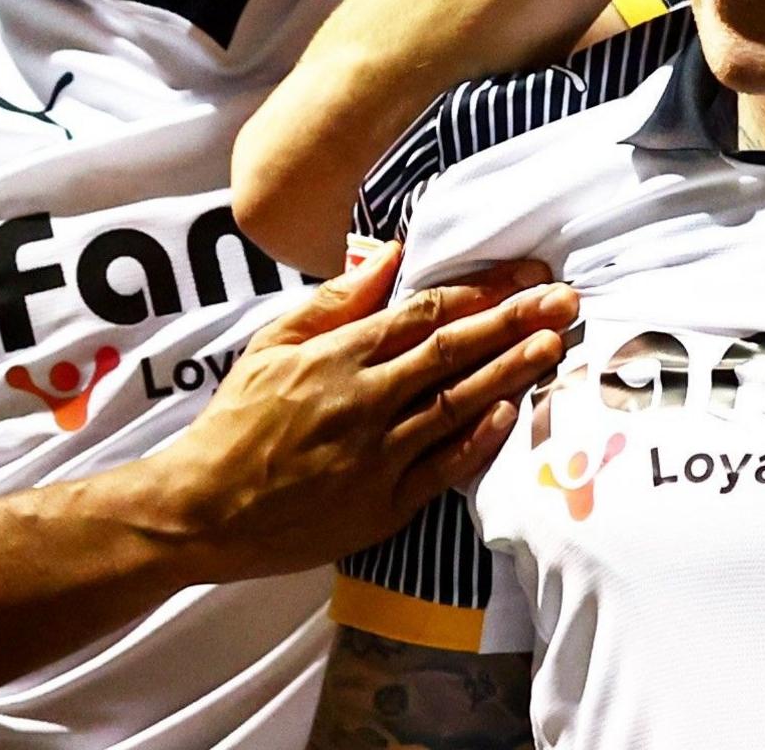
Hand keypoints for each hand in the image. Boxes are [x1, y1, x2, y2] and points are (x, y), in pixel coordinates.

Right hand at [151, 243, 572, 583]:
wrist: (200, 510)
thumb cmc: (237, 421)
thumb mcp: (272, 344)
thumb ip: (335, 301)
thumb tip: (387, 253)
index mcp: (337, 356)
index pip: (425, 313)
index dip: (483, 291)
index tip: (527, 272)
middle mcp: (363, 401)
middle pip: (453, 352)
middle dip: (515, 321)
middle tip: (564, 299)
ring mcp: (377, 456)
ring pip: (457, 405)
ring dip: (511, 372)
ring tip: (554, 345)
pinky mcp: (383, 506)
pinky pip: (444, 467)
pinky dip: (480, 439)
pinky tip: (512, 412)